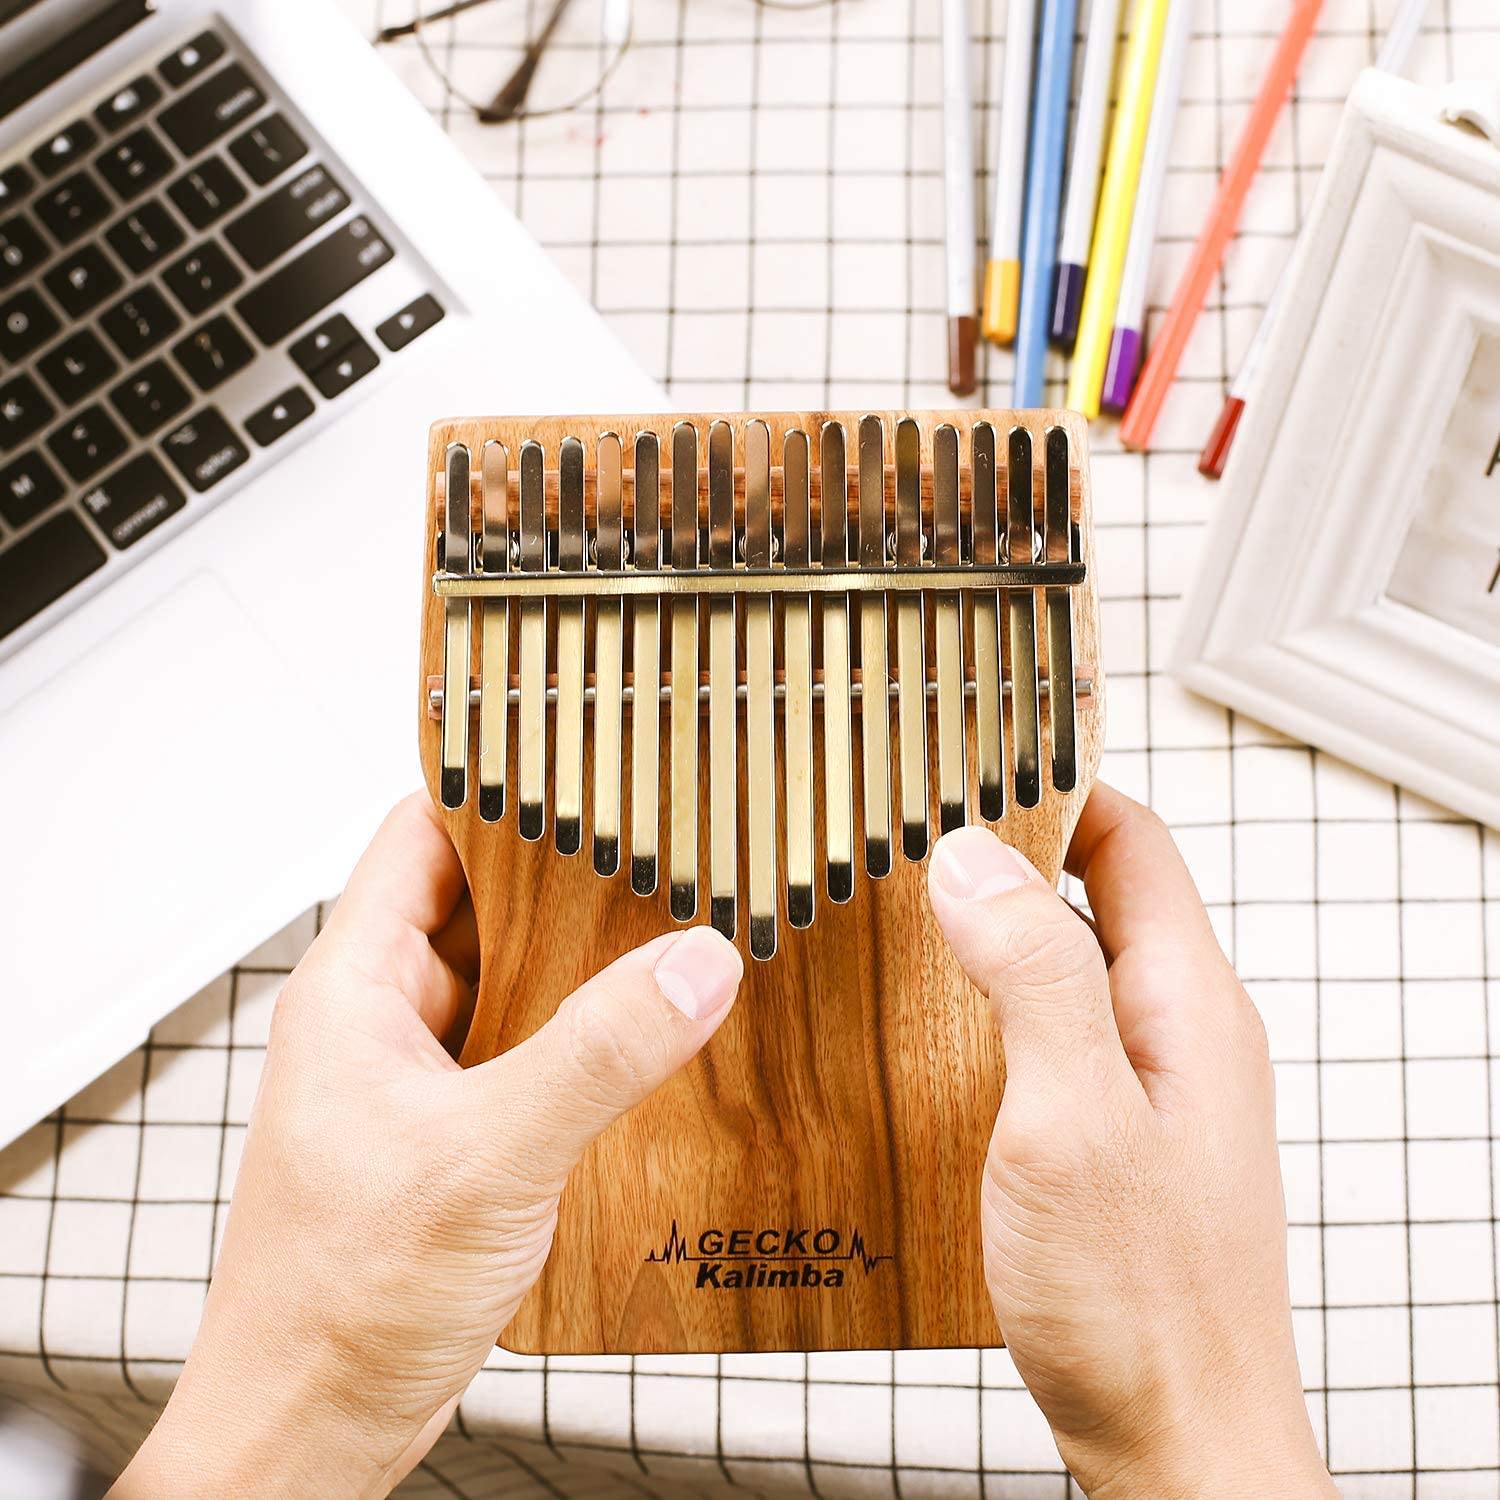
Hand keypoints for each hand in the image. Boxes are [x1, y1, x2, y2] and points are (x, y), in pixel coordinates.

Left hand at [113, 795, 742, 1499]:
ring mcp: (420, 1083)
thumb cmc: (338, 1303)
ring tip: (679, 934)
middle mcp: (385, 1024)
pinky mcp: (455, 1139)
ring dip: (585, 969)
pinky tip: (653, 1046)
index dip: (499, 790)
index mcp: (356, 992)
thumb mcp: (487, 1157)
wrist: (311, 1431)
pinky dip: (585, 1043)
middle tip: (668, 848)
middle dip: (571, 881)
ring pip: (513, 987)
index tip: (586, 759)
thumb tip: (697, 963)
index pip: (423, 837)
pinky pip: (528, 1057)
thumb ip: (597, 1053)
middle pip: (484, 907)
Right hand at [927, 784, 1336, 1499]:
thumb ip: (1033, 978)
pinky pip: (1053, 1036)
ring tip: (903, 920)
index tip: (972, 753)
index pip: (1132, 840)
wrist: (1179, 1444)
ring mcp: (1149, 1087)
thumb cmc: (1143, 1307)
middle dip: (1007, 852)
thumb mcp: (1072, 1120)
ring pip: (1069, 968)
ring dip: (993, 935)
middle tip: (910, 833)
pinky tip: (931, 1034)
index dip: (1056, 784)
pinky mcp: (1115, 1138)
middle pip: (1097, 895)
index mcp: (1186, 1004)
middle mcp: (1178, 1033)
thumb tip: (973, 858)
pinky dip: (992, 1009)